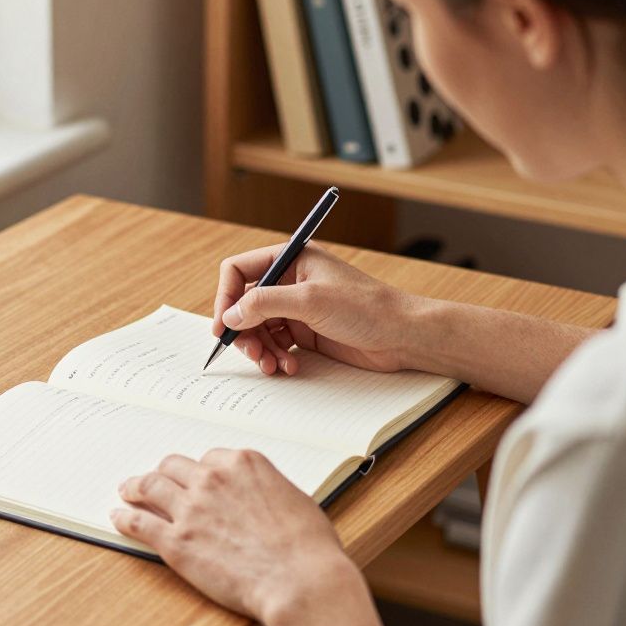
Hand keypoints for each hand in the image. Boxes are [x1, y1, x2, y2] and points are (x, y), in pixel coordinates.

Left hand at [110, 448, 355, 621]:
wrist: (299, 580)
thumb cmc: (308, 547)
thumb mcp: (293, 500)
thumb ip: (266, 491)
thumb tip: (259, 500)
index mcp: (243, 464)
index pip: (210, 458)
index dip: (201, 471)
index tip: (196, 478)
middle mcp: (212, 478)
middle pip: (175, 466)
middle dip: (165, 472)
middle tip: (156, 479)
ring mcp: (191, 508)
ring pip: (151, 486)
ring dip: (136, 486)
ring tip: (128, 490)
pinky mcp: (176, 542)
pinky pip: (140, 523)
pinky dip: (125, 518)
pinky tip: (118, 517)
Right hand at [212, 242, 420, 375]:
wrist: (402, 336)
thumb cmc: (366, 307)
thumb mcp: (310, 300)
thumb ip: (264, 303)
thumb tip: (230, 316)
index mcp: (291, 258)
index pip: (240, 271)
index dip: (226, 297)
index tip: (223, 325)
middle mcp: (290, 280)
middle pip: (245, 304)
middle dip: (243, 330)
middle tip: (249, 353)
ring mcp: (297, 307)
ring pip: (258, 327)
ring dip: (260, 349)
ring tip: (270, 365)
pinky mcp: (305, 331)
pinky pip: (275, 344)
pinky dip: (275, 357)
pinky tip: (288, 367)